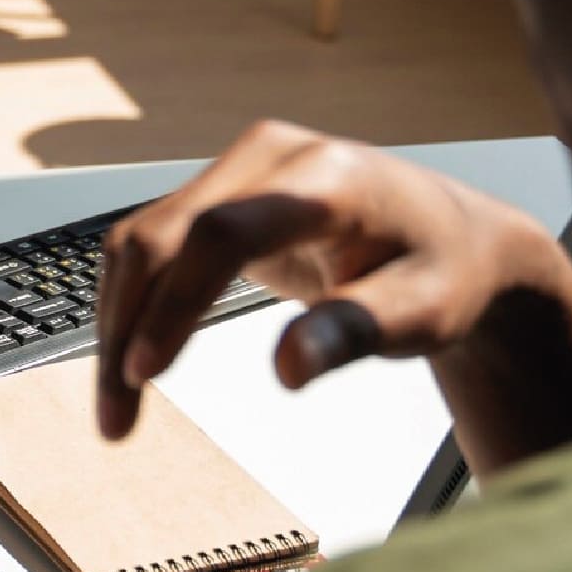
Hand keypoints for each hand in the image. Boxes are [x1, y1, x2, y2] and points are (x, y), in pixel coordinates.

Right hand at [94, 121, 571, 477]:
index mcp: (326, 178)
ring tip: (118, 407)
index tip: (146, 373)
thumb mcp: (424, 314)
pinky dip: (134, 306)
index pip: (223, 232)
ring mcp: (238, 167)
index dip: (176, 302)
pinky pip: (154, 245)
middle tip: (117, 416)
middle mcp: (269, 155)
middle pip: (164, 234)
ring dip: (119, 321)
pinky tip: (132, 363)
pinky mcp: (219, 191)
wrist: (454, 237)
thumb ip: (355, 334)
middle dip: (127, 326)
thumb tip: (288, 371)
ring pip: (142, 240)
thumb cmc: (444, 274)